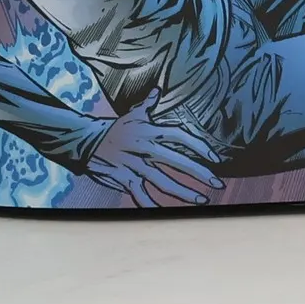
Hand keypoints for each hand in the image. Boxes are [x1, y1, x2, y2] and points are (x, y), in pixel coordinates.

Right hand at [85, 101, 222, 205]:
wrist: (86, 140)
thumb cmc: (114, 127)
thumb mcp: (132, 114)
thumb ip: (148, 104)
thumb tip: (157, 90)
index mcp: (150, 131)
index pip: (180, 136)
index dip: (199, 146)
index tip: (215, 158)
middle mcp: (145, 148)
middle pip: (177, 161)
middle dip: (199, 173)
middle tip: (217, 183)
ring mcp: (135, 164)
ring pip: (163, 181)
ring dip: (184, 192)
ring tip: (202, 199)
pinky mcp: (125, 178)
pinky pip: (140, 194)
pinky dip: (151, 205)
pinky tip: (166, 213)